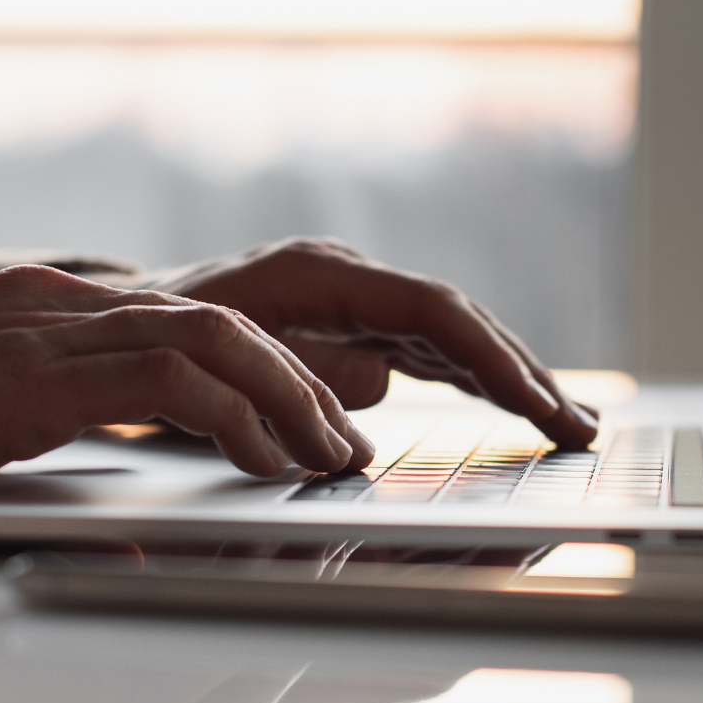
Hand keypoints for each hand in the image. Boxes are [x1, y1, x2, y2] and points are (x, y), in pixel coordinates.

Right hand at [0, 265, 373, 521]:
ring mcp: (52, 326)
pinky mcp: (39, 372)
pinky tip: (264, 459)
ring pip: (213, 337)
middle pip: (220, 320)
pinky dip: (234, 417)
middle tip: (342, 440)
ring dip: (287, 397)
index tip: (305, 416)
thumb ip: (56, 423)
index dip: (263, 367)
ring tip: (327, 454)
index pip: (188, 319)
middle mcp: (64, 301)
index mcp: (52, 305)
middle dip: (298, 381)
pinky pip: (168, 379)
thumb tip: (126, 505)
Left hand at [146, 238, 598, 448]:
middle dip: (522, 374)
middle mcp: (347, 278)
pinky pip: (425, 351)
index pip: (431, 312)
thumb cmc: (158, 339)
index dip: (491, 358)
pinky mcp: (349, 325)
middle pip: (456, 323)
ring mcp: (352, 300)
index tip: (537, 403)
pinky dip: (472, 379)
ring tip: (570, 424)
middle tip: (581, 428)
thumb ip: (300, 371)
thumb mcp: (218, 358)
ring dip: (510, 379)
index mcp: (320, 275)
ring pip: (449, 338)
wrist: (120, 319)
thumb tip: (381, 385)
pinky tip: (513, 405)